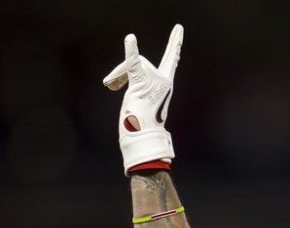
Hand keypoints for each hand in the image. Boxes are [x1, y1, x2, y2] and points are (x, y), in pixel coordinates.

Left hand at [102, 24, 183, 173]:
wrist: (143, 138)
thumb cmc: (140, 123)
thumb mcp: (140, 97)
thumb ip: (134, 83)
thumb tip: (114, 80)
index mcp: (165, 84)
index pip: (172, 59)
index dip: (175, 43)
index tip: (179, 28)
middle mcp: (163, 81)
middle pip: (140, 61)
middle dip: (122, 70)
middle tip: (110, 84)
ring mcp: (153, 82)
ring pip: (131, 64)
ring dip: (117, 74)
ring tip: (110, 86)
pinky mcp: (141, 85)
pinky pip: (133, 65)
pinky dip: (130, 51)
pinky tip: (131, 38)